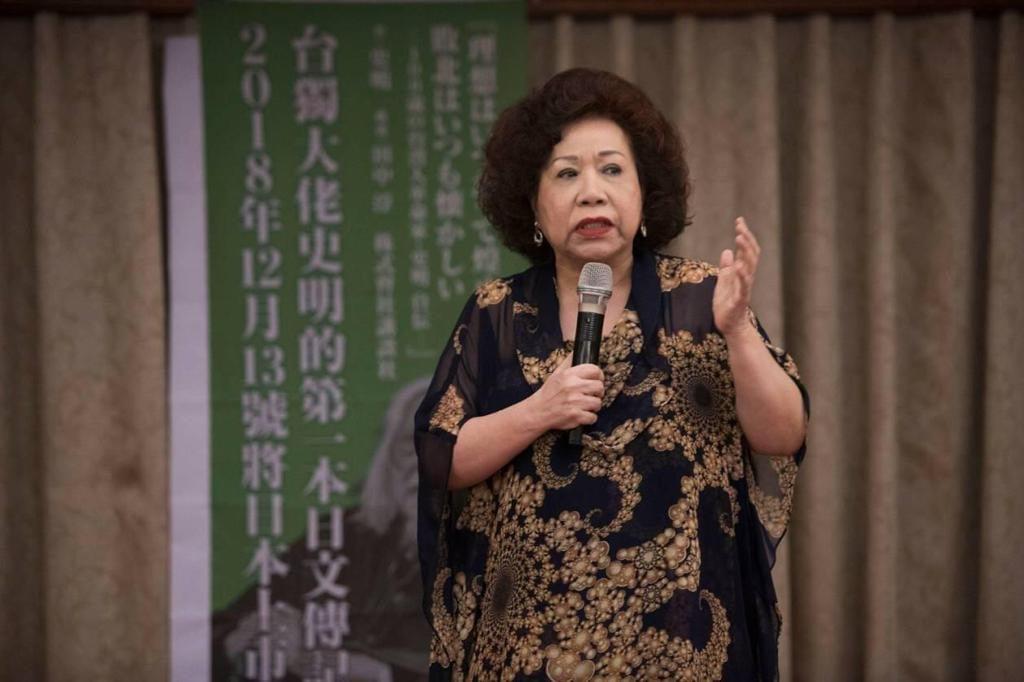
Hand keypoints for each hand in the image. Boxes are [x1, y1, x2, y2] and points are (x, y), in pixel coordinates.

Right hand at [528, 355, 604, 431]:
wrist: (538, 411)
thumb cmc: (549, 393)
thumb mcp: (557, 373)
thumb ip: (569, 361)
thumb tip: (578, 350)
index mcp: (569, 375)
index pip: (594, 370)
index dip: (598, 375)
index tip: (596, 380)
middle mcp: (572, 387)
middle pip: (599, 387)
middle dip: (597, 392)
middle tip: (590, 395)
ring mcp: (575, 402)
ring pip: (598, 403)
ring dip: (593, 406)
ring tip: (583, 405)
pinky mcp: (576, 416)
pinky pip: (593, 417)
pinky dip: (588, 418)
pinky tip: (580, 414)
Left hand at [713, 217, 760, 338]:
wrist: (730, 326)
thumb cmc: (727, 305)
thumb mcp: (723, 282)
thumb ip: (726, 268)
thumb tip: (726, 252)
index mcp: (742, 272)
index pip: (747, 250)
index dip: (744, 235)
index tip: (739, 220)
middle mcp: (746, 278)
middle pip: (751, 254)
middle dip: (746, 239)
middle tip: (740, 225)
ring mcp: (744, 288)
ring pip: (749, 266)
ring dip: (745, 251)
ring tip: (739, 237)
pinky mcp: (740, 300)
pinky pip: (743, 286)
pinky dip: (742, 275)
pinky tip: (738, 266)